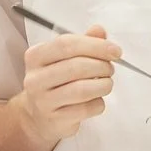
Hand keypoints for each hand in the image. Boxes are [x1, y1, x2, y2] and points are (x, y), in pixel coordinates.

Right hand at [18, 26, 117, 142]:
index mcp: (35, 56)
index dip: (95, 45)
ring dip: (103, 85)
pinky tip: (96, 100)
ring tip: (107, 84)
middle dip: (101, 66)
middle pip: (76, 66)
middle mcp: (35, 78)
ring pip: (82, 90)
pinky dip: (98, 103)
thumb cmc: (55, 82)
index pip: (66, 44)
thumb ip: (82, 43)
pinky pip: (86, 109)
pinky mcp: (55, 119)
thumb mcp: (63, 59)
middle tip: (110, 69)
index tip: (115, 50)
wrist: (37, 116)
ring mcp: (43, 101)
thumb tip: (99, 31)